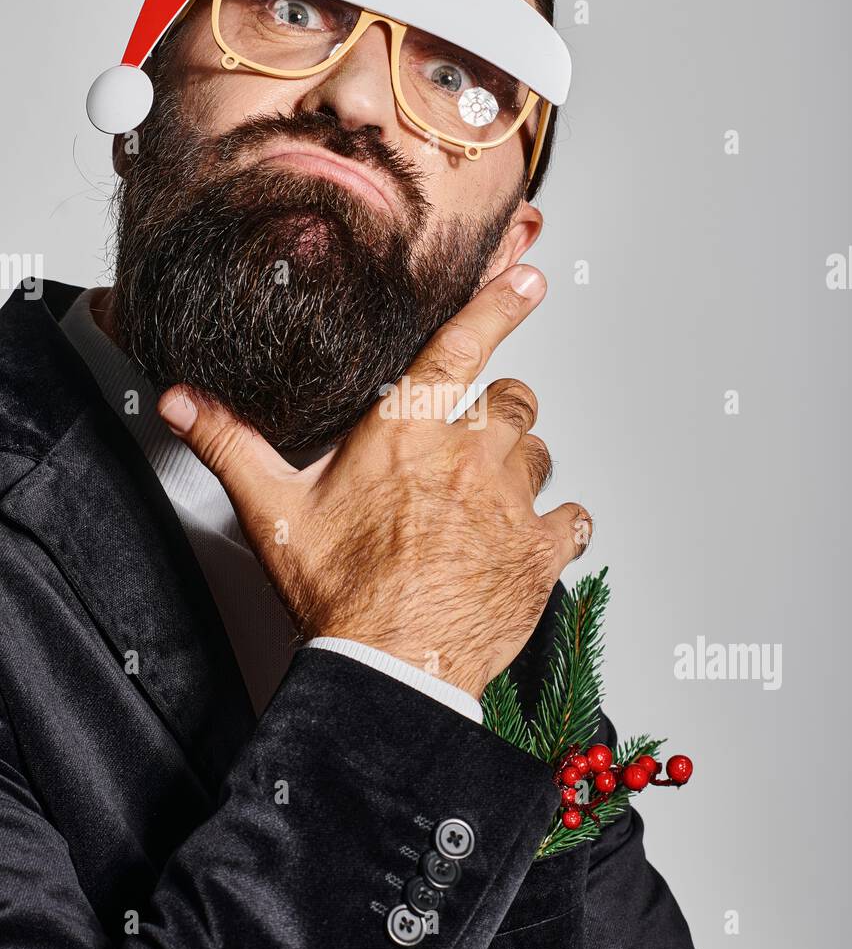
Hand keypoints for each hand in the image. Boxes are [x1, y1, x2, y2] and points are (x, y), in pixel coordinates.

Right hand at [157, 265, 591, 699]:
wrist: (390, 669)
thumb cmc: (338, 594)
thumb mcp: (274, 512)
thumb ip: (231, 444)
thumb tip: (182, 401)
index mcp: (406, 433)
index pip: (461, 346)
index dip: (499, 305)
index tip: (529, 279)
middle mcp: (467, 457)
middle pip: (511, 401)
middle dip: (496, 411)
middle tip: (469, 443)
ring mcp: (511, 503)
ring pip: (541, 453)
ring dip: (521, 464)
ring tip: (489, 494)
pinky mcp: (540, 552)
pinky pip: (571, 515)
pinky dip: (556, 522)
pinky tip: (528, 537)